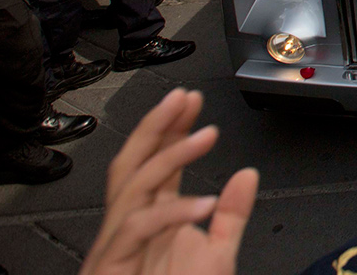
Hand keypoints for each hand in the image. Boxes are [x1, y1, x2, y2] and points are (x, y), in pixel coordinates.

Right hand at [79, 88, 257, 274]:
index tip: (191, 101)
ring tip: (205, 135)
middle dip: (156, 127)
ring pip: (131, 187)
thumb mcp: (217, 257)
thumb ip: (231, 217)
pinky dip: (170, 212)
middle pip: (132, 164)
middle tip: (183, 98)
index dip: (170, 129)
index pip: (156, 165)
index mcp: (152, 224)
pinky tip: (205, 202)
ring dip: (168, 157)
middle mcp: (130, 230)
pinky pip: (136, 229)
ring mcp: (116, 248)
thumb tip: (247, 174)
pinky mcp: (110, 267)